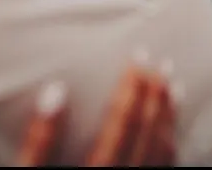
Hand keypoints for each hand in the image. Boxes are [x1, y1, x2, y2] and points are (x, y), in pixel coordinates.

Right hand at [16, 64, 176, 166]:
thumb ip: (38, 144)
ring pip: (161, 157)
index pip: (123, 124)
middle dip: (155, 95)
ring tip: (173, 88)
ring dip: (168, 119)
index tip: (139, 55)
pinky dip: (170, 149)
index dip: (133, 87)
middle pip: (146, 137)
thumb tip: (56, 92)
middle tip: (159, 61)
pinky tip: (169, 134)